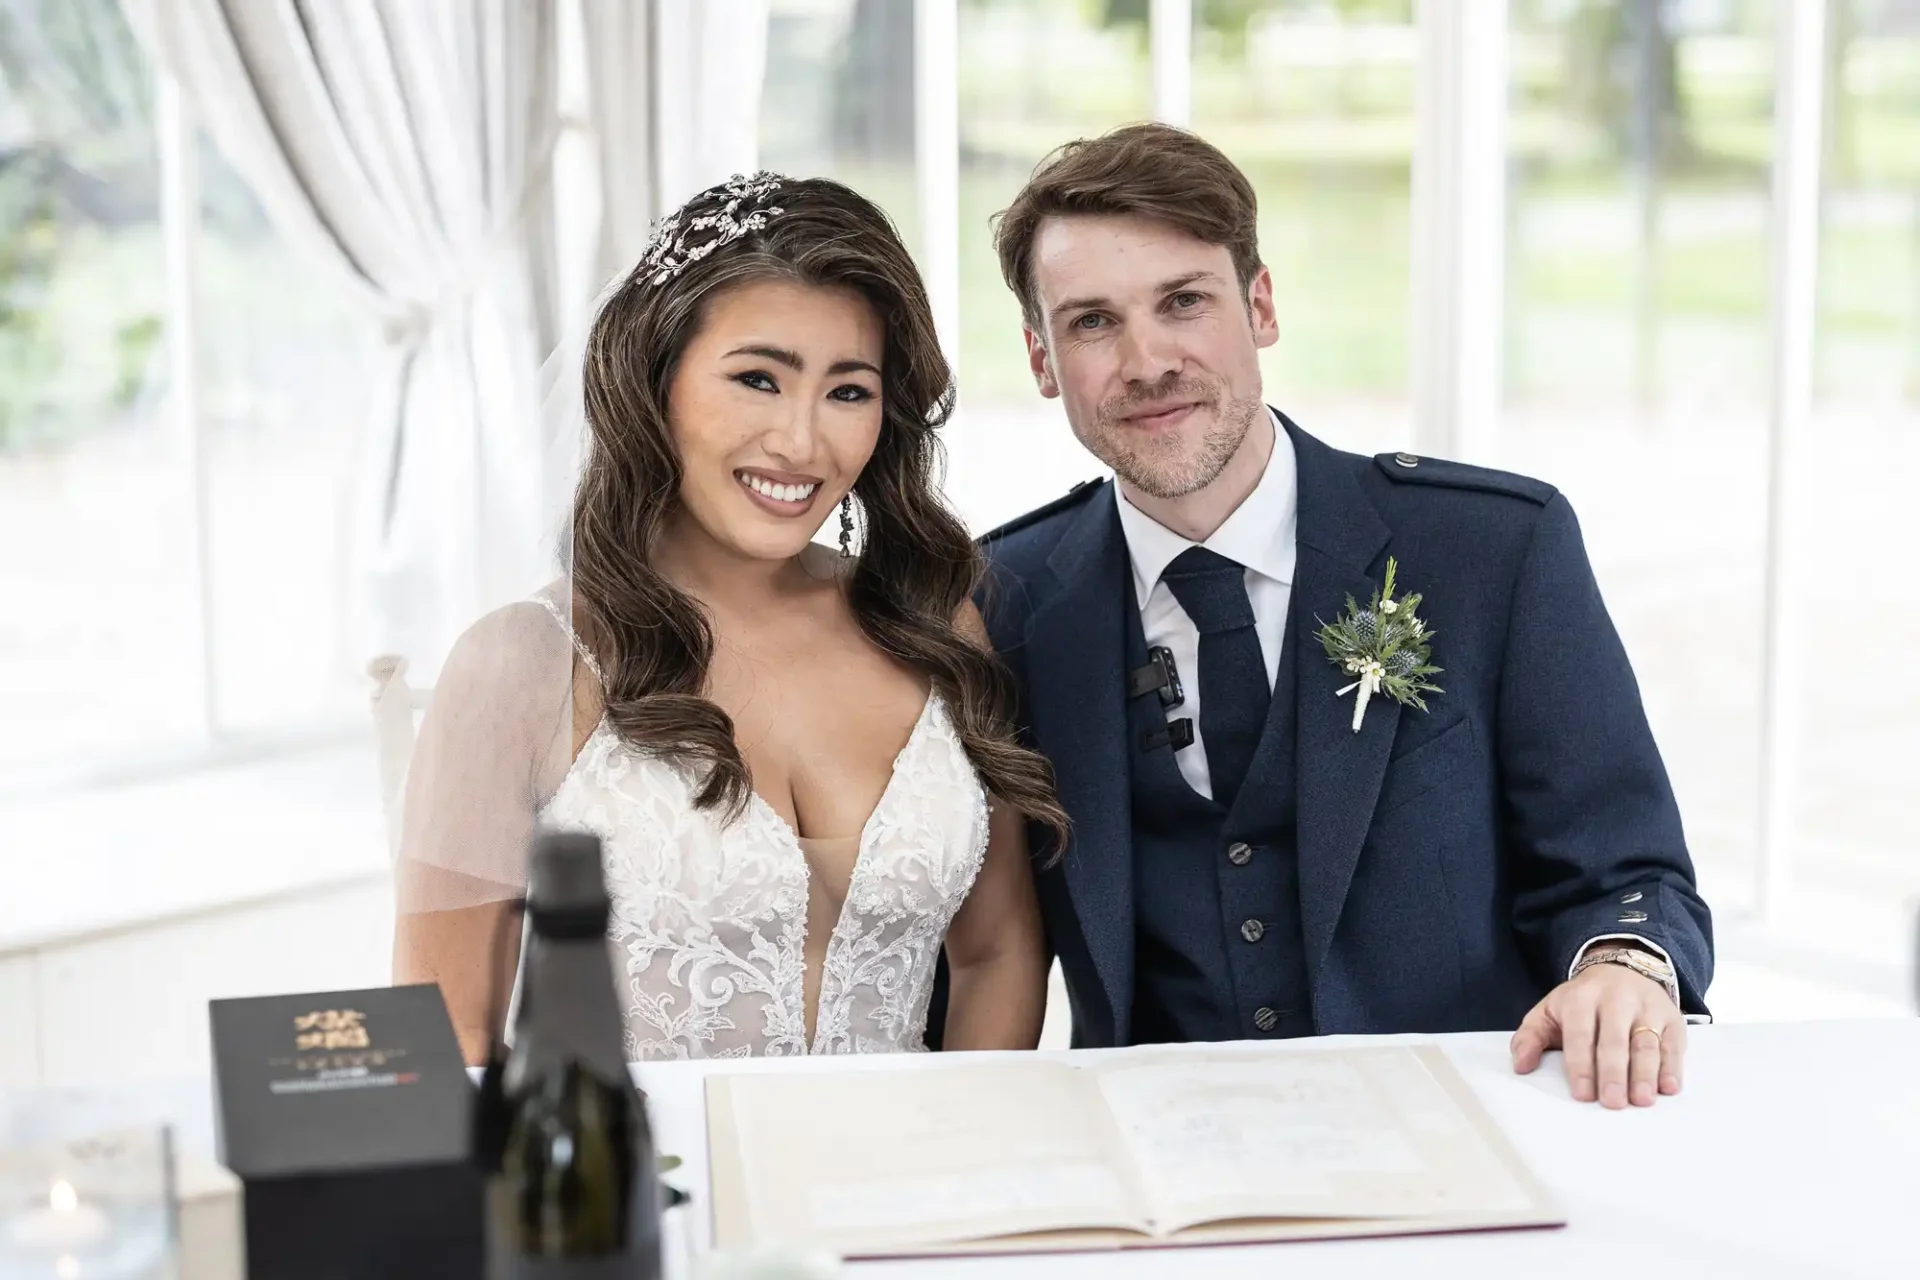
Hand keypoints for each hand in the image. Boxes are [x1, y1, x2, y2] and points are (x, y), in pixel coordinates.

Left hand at [1510, 962, 1685, 1107]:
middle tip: (1612, 1102)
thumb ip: (1530, 1037)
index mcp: (1581, 999)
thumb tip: (1521, 1065)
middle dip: (1613, 1072)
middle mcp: (1616, 1000)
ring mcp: (1647, 1008)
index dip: (1581, 1065)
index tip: (1583, 1093)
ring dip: (1645, 1073)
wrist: (1622, 969)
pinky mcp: (1672, 1018)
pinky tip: (1668, 1087)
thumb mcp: (1549, 1011)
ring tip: (1641, 1099)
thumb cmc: (1581, 1002)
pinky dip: (1672, 1067)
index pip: (1580, 1034)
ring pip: (1646, 1042)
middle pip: (1615, 1040)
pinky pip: (1673, 1044)